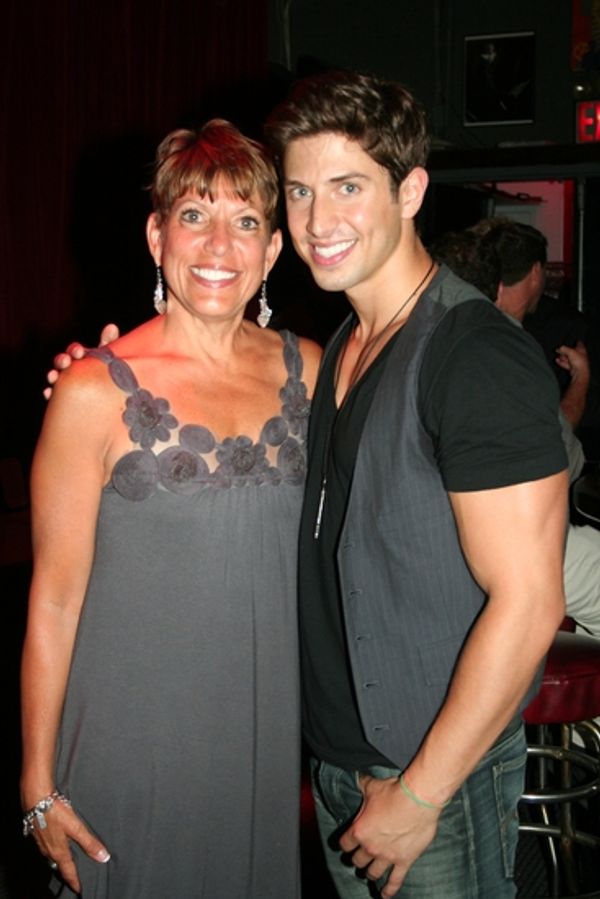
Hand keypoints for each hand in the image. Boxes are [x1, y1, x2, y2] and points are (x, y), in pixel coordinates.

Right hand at [28, 798, 109, 892]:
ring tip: (67, 862)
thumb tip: (103, 857)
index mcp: (59, 852)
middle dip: (66, 872)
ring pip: (52, 857)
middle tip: (74, 877)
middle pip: (59, 866)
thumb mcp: (76, 827)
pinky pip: (47, 848)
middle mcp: (48, 850)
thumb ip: (89, 842)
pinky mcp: (38, 834)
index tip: (79, 889)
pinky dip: (54, 850)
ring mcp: (41, 843)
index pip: (68, 871)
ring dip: (60, 861)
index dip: (75, 881)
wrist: (35, 799)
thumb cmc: (56, 812)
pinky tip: (56, 844)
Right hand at [43, 323, 119, 399]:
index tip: (79, 352)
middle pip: (62, 362)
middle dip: (62, 360)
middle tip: (66, 362)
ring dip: (52, 375)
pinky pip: (52, 395)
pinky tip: (48, 393)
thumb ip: (109, 343)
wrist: (105, 395)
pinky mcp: (62, 397)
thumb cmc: (105, 371)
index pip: (75, 351)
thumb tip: (111, 326)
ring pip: (54, 376)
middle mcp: (70, 368)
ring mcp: (64, 381)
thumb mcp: (108, 358)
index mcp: (81, 357)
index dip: (75, 350)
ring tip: (53, 376)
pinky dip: (49, 393)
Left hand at [339, 775, 439, 897]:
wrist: (417, 799)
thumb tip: (358, 778)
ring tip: (369, 873)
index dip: (344, 844)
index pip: (344, 844)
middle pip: (357, 860)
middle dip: (357, 859)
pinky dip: (389, 890)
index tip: (346, 844)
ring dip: (369, 873)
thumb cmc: (394, 792)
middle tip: (358, 858)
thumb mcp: (372, 786)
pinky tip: (385, 895)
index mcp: (359, 830)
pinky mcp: (404, 861)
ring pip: (373, 872)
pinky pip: (395, 881)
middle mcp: (371, 847)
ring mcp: (387, 856)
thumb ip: (362, 785)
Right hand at [555, 341, 589, 384]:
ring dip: (563, 357)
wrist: (579, 372)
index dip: (576, 342)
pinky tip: (557, 360)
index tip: (573, 341)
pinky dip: (561, 362)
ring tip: (557, 356)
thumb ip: (563, 349)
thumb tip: (558, 349)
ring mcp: (576, 362)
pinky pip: (566, 364)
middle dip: (565, 351)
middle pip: (572, 351)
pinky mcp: (573, 368)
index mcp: (582, 350)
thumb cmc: (578, 361)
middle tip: (559, 350)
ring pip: (568, 358)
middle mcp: (580, 356)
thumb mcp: (570, 352)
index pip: (579, 344)